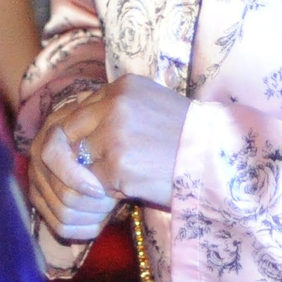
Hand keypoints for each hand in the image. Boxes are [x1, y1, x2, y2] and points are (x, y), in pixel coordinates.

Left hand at [26, 75, 191, 241]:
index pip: (73, 110)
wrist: (219, 162)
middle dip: (65, 161)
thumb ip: (116, 113)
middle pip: (61, 132)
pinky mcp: (119, 163)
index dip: (70, 138)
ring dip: (84, 178)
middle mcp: (114, 103)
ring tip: (105, 187)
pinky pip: (90, 183)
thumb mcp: (152, 108)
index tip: (76, 157)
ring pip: (73, 160)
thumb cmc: (190, 140)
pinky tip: (122, 195)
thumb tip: (79, 131)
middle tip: (80, 179)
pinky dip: (102, 193)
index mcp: (122, 86)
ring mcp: (115, 132)